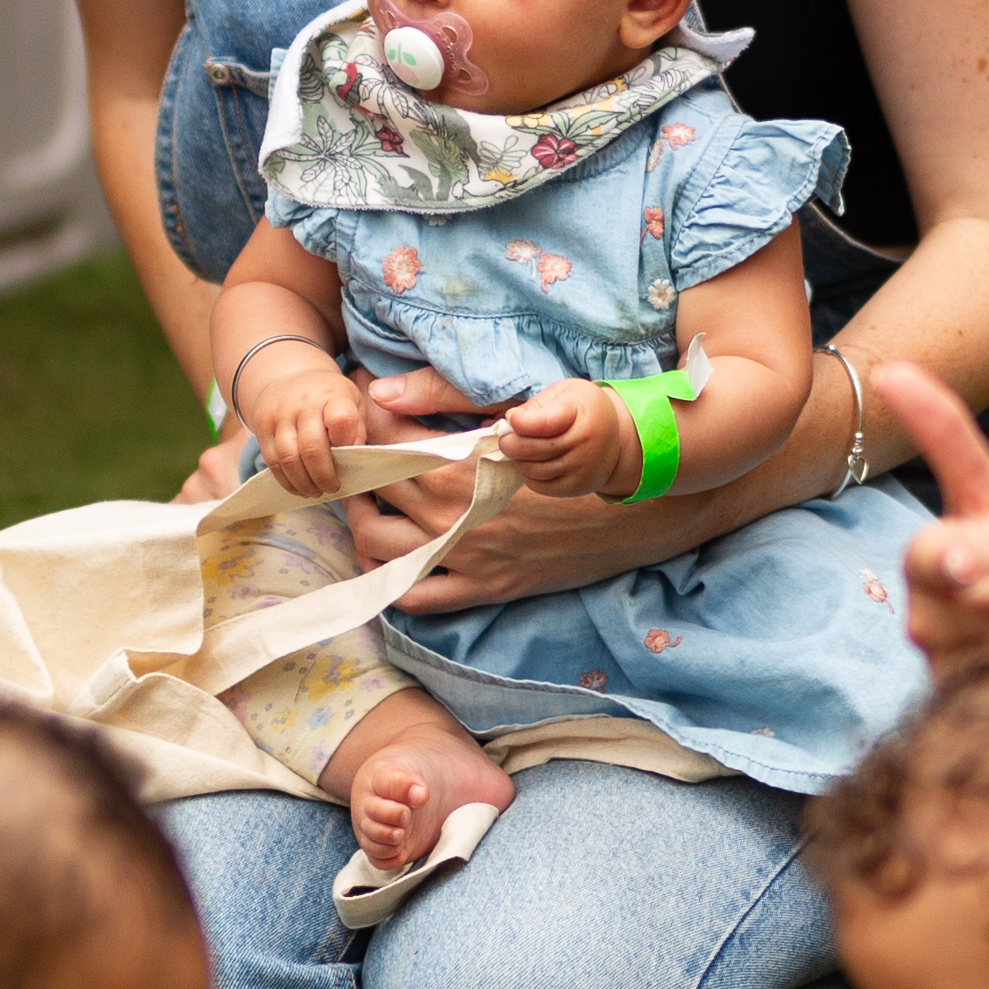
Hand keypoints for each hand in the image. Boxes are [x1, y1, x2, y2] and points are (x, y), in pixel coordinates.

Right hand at [234, 341, 371, 499]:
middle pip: (312, 448)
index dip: (345, 445)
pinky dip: (286, 481)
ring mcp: (280, 414)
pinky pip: (272, 461)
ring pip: (289, 458)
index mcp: (333, 395)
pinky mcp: (262, 426)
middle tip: (332, 488)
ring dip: (304, 483)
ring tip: (315, 492)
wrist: (289, 376)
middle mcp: (304, 403)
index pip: (341, 421)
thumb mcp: (353, 404)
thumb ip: (356, 432)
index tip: (349, 462)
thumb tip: (354, 465)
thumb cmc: (330, 398)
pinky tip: (299, 488)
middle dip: (324, 476)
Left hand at [348, 372, 688, 609]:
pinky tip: (390, 552)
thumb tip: (381, 391)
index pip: (382, 441)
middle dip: (355, 469)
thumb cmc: (579, 444)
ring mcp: (467, 557)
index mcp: (459, 466)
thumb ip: (445, 396)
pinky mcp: (485, 587)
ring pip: (379, 547)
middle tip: (356, 452)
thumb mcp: (517, 406)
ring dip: (362, 521)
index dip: (362, 419)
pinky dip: (390, 578)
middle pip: (371, 493)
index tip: (358, 403)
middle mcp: (453, 515)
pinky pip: (416, 596)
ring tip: (368, 499)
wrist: (634, 508)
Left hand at [498, 378, 641, 499]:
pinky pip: (540, 486)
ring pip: (533, 470)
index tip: (513, 418)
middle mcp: (584, 442)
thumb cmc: (584, 410)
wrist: (617, 438)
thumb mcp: (565, 393)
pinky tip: (533, 462)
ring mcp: (582, 468)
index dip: (519, 422)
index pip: (542, 423)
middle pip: (533, 449)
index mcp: (580, 412)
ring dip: (519, 460)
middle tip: (507, 438)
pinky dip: (529, 475)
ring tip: (521, 449)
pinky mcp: (576, 487)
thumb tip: (510, 420)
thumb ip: (537, 405)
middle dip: (511, 443)